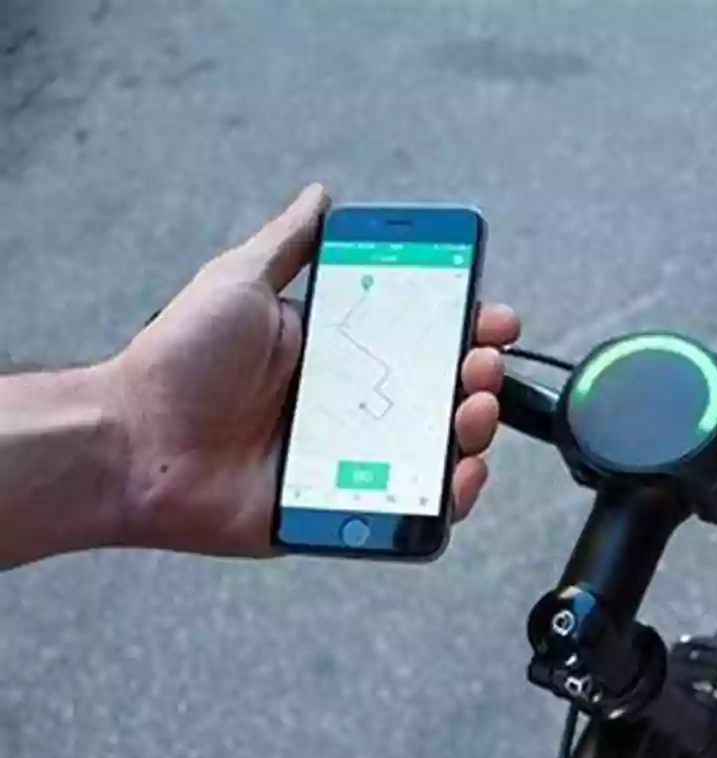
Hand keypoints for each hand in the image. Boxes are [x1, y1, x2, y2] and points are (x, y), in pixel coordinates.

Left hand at [103, 184, 519, 555]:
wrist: (132, 443)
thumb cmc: (178, 361)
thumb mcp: (239, 283)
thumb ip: (289, 244)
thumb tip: (323, 196)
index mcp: (335, 353)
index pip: (421, 337)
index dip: (464, 327)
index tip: (492, 319)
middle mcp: (351, 405)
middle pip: (440, 393)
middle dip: (478, 376)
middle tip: (481, 365)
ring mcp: (351, 461)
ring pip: (437, 449)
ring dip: (472, 429)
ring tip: (473, 412)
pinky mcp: (343, 509)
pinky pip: (412, 509)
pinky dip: (449, 497)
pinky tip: (462, 474)